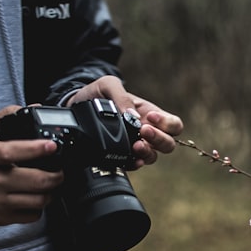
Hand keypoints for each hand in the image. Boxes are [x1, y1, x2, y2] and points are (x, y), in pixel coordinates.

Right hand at [0, 106, 64, 224]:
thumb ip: (5, 116)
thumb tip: (33, 108)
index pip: (12, 152)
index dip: (36, 149)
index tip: (52, 146)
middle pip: (36, 181)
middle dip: (56, 175)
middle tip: (59, 171)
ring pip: (38, 200)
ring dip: (52, 192)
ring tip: (50, 184)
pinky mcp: (1, 216)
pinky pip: (32, 215)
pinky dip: (39, 207)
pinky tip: (35, 197)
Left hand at [67, 75, 184, 168]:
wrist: (76, 106)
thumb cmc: (97, 94)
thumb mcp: (108, 85)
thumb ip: (121, 96)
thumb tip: (132, 116)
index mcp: (150, 115)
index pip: (174, 125)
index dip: (167, 124)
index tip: (151, 117)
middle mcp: (147, 132)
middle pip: (169, 143)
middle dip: (159, 138)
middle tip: (143, 130)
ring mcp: (136, 145)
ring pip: (154, 156)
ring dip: (147, 152)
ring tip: (135, 145)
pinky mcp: (123, 156)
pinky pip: (135, 164)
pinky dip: (135, 164)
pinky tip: (131, 159)